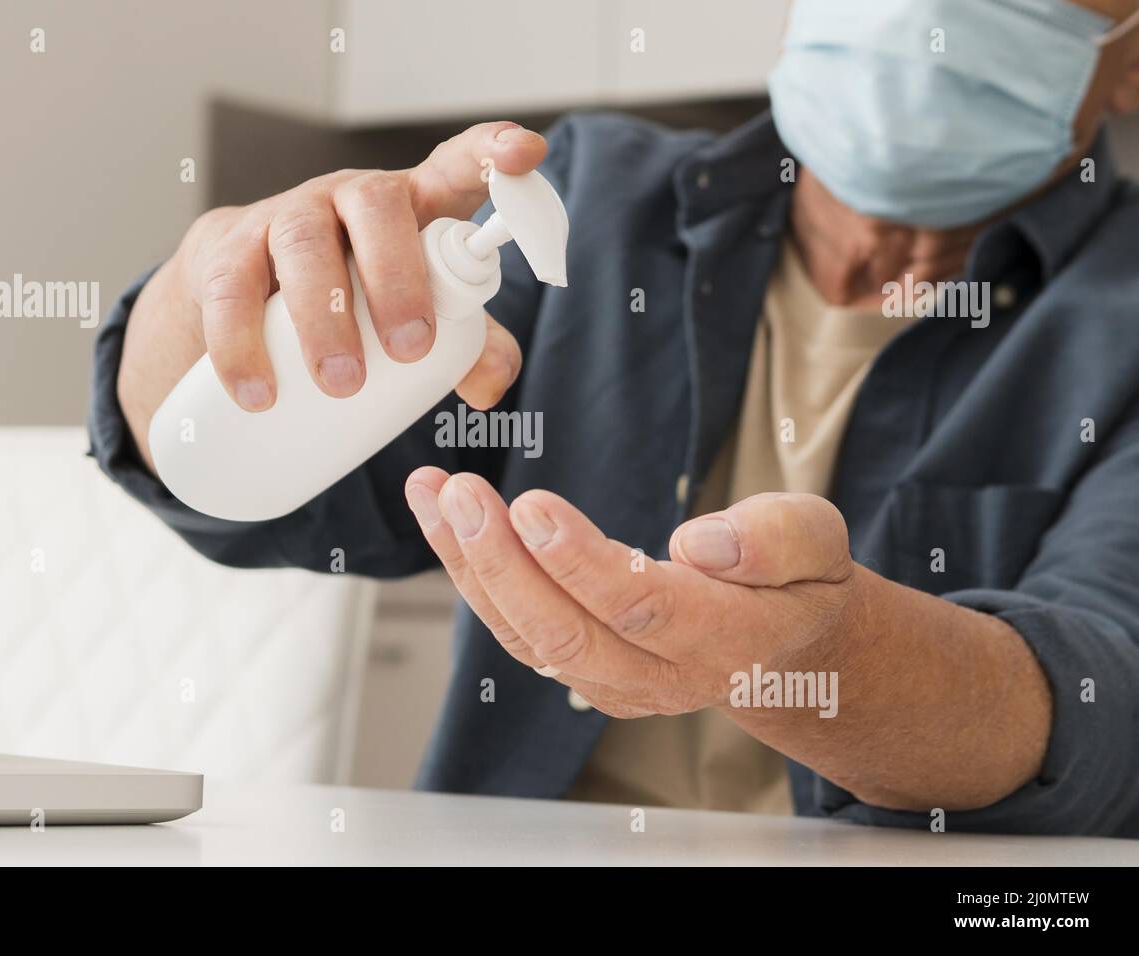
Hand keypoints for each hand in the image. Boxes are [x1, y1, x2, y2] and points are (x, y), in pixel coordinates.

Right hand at [118, 122, 547, 470]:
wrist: (246, 292)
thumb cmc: (355, 298)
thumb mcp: (420, 313)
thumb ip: (469, 343)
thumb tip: (489, 385)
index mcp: (413, 204)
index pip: (457, 163)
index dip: (491, 152)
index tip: (523, 155)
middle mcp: (350, 198)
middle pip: (376, 207)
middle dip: (396, 277)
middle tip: (409, 350)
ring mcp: (285, 218)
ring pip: (302, 243)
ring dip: (323, 317)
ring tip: (341, 384)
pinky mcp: (227, 253)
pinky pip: (231, 290)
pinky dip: (243, 346)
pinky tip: (259, 394)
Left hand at [403, 468, 857, 717]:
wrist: (786, 645)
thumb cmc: (798, 578)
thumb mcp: (817, 541)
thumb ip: (775, 540)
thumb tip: (700, 543)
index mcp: (727, 640)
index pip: (642, 609)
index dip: (580, 563)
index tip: (531, 504)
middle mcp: (664, 677)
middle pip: (567, 635)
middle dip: (502, 563)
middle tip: (459, 492)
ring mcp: (618, 685)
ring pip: (527, 638)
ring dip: (470, 565)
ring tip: (430, 491)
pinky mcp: (585, 673)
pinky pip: (518, 633)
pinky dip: (474, 575)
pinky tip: (444, 520)